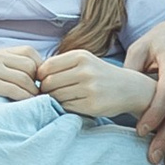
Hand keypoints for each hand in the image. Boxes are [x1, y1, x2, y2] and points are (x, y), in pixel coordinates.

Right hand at [0, 46, 46, 108]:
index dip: (40, 66)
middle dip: (38, 82)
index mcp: (2, 52)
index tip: (40, 82)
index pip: (31, 52)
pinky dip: (24, 100)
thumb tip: (37, 79)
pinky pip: (14, 91)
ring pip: (25, 80)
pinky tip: (24, 106)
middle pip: (31, 66)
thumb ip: (11, 67)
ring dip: (33, 94)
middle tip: (39, 95)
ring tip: (34, 103)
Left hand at [35, 47, 155, 123]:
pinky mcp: (92, 106)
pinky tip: (71, 104)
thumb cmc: (99, 74)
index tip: (43, 81)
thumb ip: (62, 64)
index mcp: (80, 56)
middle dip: (46, 90)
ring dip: (54, 100)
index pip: (47, 67)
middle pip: (50, 83)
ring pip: (57, 97)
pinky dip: (65, 107)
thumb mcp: (84, 60)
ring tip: (61, 98)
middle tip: (49, 93)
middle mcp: (85, 71)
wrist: (128, 88)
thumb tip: (36, 75)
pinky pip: (67, 108)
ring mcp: (89, 89)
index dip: (40, 76)